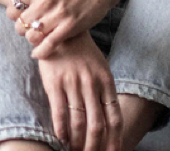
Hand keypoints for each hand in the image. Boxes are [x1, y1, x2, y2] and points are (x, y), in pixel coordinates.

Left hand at [0, 0, 118, 57]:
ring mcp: (57, 15)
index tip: (22, 14)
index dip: (14, 13)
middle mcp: (44, 0)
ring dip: (30, 39)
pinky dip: (41, 52)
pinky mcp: (70, 27)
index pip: (12, 8)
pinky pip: (49, 44)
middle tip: (29, 26)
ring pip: (31, 36)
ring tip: (35, 36)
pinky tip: (38, 53)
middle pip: (20, 23)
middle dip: (21, 27)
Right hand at [37, 32, 123, 150]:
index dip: (114, 139)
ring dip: (77, 142)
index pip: (114, 118)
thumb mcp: (100, 68)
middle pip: (97, 125)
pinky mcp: (54, 83)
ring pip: (78, 122)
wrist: (60, 30)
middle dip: (95, 146)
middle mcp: (92, 84)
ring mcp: (73, 84)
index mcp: (106, 82)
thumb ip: (105, 91)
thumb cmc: (82, 52)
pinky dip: (61, 129)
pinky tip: (61, 139)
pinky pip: (59, 111)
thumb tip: (109, 119)